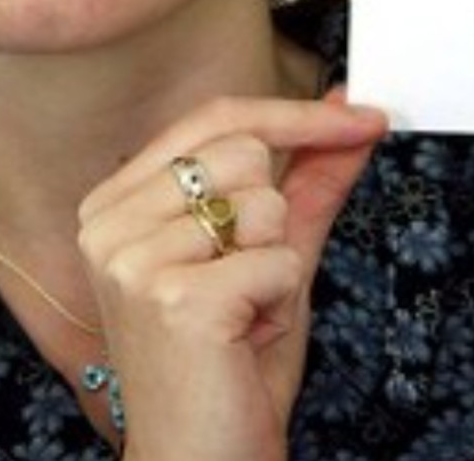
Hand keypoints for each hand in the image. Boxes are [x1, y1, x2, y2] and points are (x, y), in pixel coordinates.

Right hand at [75, 91, 386, 460]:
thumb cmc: (227, 364)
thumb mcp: (271, 255)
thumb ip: (308, 180)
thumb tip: (351, 109)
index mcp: (116, 203)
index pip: (214, 119)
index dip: (295, 114)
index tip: (364, 116)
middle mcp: (109, 225)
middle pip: (243, 152)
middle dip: (274, 217)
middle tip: (247, 282)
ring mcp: (134, 261)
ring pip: (265, 206)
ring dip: (278, 266)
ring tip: (242, 316)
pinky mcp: (175, 298)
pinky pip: (279, 260)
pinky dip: (282, 303)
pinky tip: (243, 340)